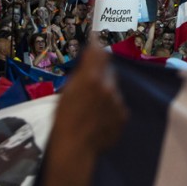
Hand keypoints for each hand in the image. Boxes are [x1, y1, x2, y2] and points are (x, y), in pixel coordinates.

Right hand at [48, 45, 126, 164]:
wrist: (74, 148)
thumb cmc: (63, 120)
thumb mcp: (66, 92)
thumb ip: (80, 73)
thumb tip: (89, 58)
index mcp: (91, 78)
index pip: (98, 52)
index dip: (96, 44)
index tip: (96, 37)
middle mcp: (108, 86)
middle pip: (108, 70)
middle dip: (100, 73)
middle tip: (88, 84)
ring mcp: (118, 102)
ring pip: (113, 89)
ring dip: (105, 92)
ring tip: (90, 108)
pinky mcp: (123, 115)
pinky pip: (117, 105)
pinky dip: (110, 108)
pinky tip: (98, 118)